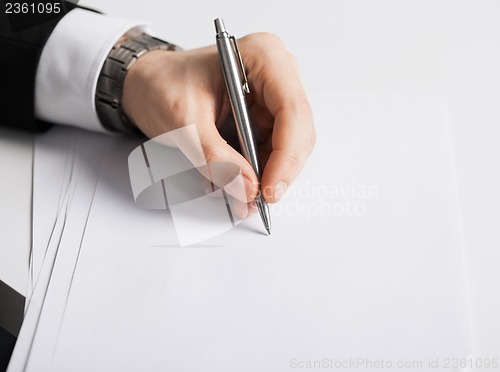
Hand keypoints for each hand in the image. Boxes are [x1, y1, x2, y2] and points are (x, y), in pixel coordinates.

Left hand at [122, 33, 314, 203]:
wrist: (151, 83)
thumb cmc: (163, 84)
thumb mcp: (183, 122)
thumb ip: (215, 158)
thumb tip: (246, 188)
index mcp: (262, 57)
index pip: (292, 110)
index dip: (286, 155)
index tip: (269, 188)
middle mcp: (276, 73)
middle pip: (297, 131)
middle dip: (279, 169)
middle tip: (257, 198)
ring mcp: (273, 96)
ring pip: (289, 145)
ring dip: (268, 174)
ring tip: (242, 193)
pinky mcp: (266, 115)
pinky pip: (274, 150)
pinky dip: (259, 170)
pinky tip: (239, 180)